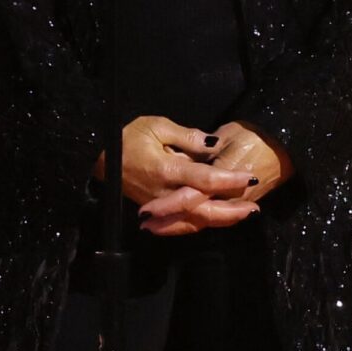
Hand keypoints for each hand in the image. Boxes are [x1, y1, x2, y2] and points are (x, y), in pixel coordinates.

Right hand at [137, 119, 289, 238]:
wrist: (97, 158)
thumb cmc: (126, 138)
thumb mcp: (156, 126)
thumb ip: (186, 136)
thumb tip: (212, 144)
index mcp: (167, 170)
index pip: (206, 179)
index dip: (229, 180)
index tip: (249, 176)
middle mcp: (165, 194)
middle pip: (203, 211)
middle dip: (231, 212)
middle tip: (254, 209)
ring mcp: (160, 206)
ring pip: (194, 221)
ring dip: (219, 220)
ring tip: (242, 215)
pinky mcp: (156, 210)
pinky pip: (181, 223)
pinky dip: (200, 224)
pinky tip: (215, 221)